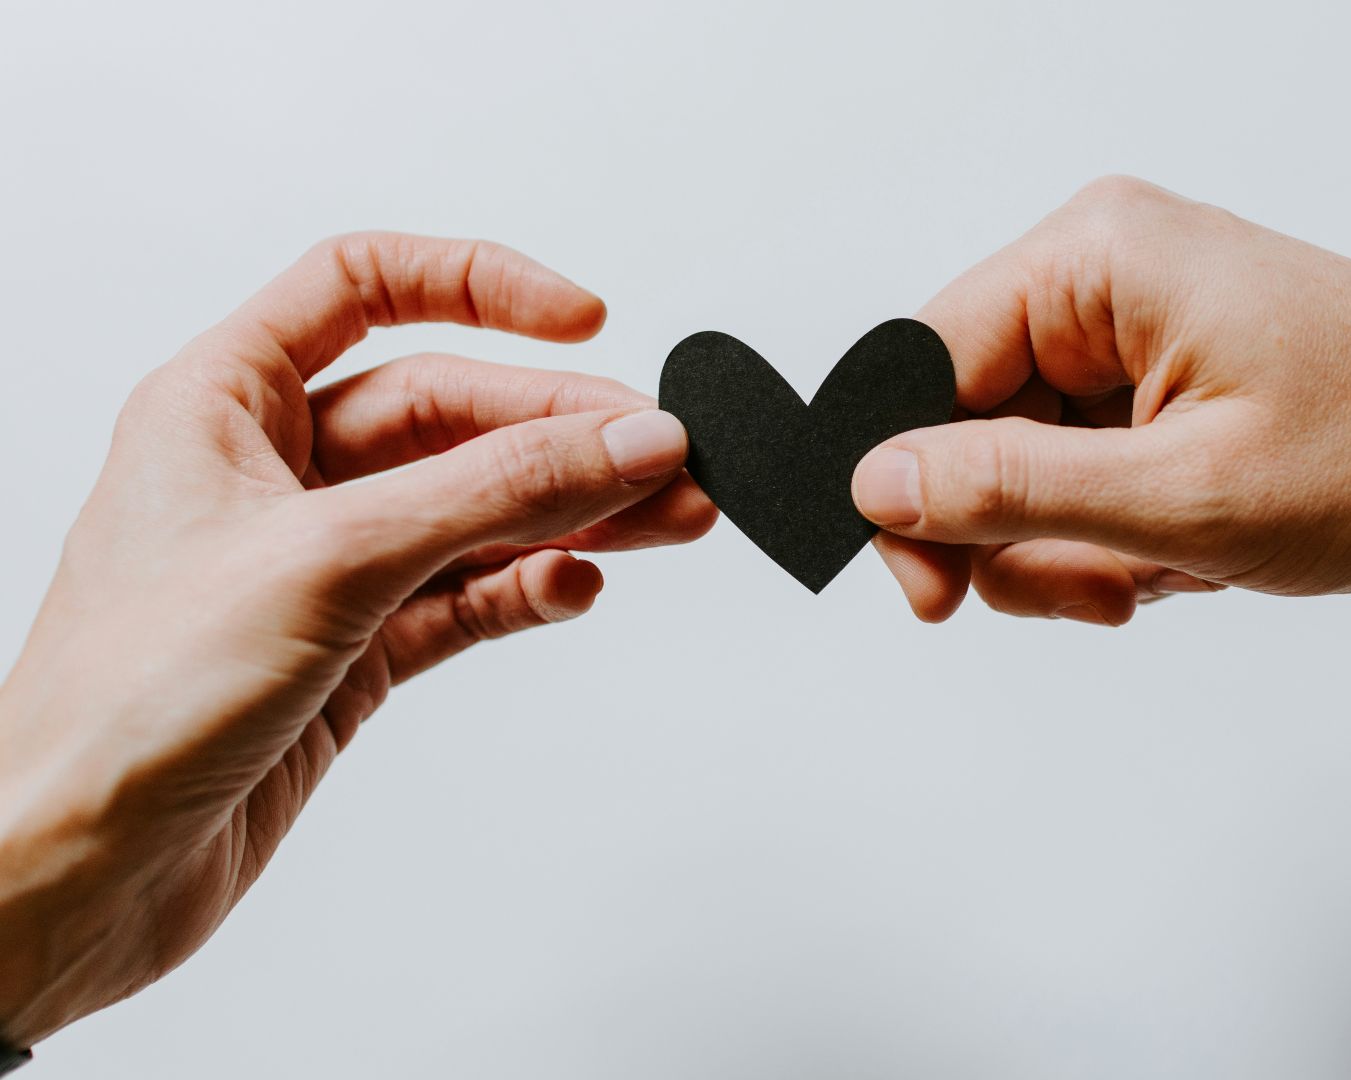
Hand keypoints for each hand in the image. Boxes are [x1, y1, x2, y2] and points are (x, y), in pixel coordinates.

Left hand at [0, 234, 714, 1044]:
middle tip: (667, 456)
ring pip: (475, 508)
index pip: (364, 285)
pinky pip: (467, 595)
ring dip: (574, 513)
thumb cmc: (126, 704)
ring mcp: (320, 565)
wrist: (77, 876)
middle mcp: (273, 473)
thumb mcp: (332, 560)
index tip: (584, 320)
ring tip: (669, 519)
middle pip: (450, 411)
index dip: (479, 286)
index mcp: (224, 402)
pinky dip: (528, 589)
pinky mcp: (352, 651)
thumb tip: (625, 437)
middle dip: (565, 430)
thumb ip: (495, 492)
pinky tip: (574, 589)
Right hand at [854, 177, 1350, 623]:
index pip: (919, 367)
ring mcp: (1130, 321)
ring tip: (1165, 569)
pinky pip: (1078, 464)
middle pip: (965, 422)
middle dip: (1020, 531)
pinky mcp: (1156, 368)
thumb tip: (877, 486)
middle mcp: (1101, 272)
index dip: (910, 490)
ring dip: (1076, 544)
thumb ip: (1012, 491)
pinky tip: (1184, 551)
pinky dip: (1115, 530)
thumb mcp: (1183, 497)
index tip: (937, 593)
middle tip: (1101, 589)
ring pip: (1021, 461)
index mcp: (1094, 259)